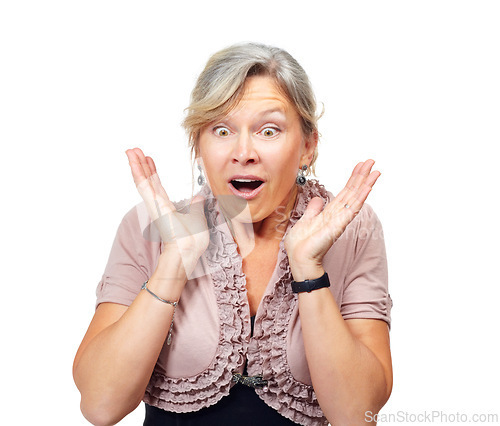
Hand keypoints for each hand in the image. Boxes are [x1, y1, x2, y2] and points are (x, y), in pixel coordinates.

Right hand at [125, 148, 208, 276]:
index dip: (153, 172)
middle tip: (135, 151)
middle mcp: (159, 205)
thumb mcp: (198, 217)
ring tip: (131, 151)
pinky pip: (143, 185)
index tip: (149, 160)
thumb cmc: (193, 239)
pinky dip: (137, 171)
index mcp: (167, 207)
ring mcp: (154, 204)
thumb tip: (198, 198)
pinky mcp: (153, 204)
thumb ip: (196, 206)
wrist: (188, 250)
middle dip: (142, 165)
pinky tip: (132, 160)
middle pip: (148, 180)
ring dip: (136, 164)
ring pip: (143, 180)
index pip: (158, 186)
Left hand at [284, 160, 380, 280]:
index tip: (361, 165)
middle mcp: (337, 214)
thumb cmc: (301, 243)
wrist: (299, 257)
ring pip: (355, 198)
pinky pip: (351, 209)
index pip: (345, 192)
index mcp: (330, 212)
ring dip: (365, 184)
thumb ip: (314, 209)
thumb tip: (318, 199)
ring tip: (375, 172)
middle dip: (362, 176)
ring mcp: (339, 220)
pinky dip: (360, 198)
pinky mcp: (338, 226)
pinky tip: (367, 188)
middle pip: (352, 192)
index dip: (353, 178)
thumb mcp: (306, 220)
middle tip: (372, 162)